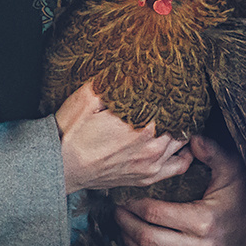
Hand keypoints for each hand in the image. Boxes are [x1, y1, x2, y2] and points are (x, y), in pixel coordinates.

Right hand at [55, 81, 190, 194]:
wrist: (60, 166)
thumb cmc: (71, 133)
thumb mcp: (86, 98)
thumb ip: (112, 84)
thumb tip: (131, 69)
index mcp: (141, 126)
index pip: (170, 105)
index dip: (171, 92)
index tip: (171, 82)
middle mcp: (151, 147)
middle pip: (180, 122)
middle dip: (179, 108)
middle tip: (176, 97)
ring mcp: (151, 165)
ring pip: (182, 142)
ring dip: (182, 127)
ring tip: (179, 115)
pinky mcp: (147, 177)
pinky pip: (179, 166)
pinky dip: (184, 153)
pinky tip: (180, 143)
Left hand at [113, 136, 245, 245]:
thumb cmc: (242, 193)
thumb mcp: (230, 169)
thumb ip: (211, 151)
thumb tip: (191, 137)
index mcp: (205, 221)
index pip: (155, 215)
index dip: (133, 205)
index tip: (123, 196)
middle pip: (148, 240)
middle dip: (125, 224)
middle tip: (116, 211)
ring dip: (132, 243)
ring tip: (123, 226)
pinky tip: (141, 241)